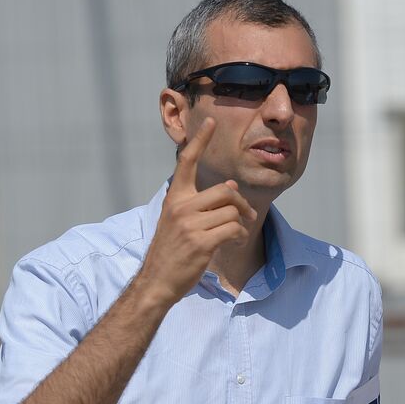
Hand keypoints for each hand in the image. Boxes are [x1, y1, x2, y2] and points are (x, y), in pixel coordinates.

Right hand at [138, 118, 256, 303]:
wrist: (156, 282)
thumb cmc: (171, 252)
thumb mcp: (180, 221)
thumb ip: (201, 202)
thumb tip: (229, 185)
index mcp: (175, 197)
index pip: (187, 161)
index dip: (200, 140)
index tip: (209, 121)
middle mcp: (181, 206)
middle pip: (226, 191)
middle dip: (242, 203)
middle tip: (248, 216)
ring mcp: (190, 224)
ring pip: (233, 211)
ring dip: (242, 223)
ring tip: (236, 234)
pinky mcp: (201, 241)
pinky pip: (234, 228)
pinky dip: (239, 235)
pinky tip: (233, 242)